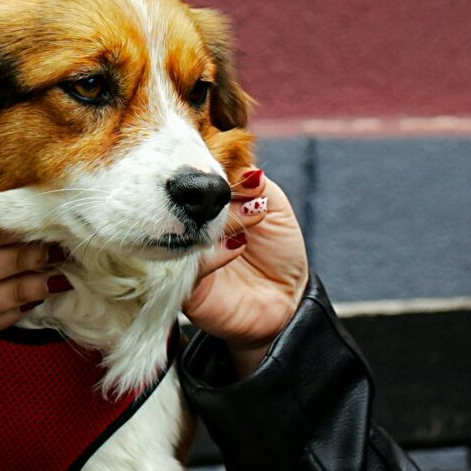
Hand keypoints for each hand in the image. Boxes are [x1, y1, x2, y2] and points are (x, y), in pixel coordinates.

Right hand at [182, 170, 309, 373]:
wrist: (287, 301)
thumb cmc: (279, 252)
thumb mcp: (275, 208)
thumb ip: (257, 186)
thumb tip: (243, 169)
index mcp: (206, 206)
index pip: (195, 180)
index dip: (212, 171)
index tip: (237, 171)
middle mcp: (190, 228)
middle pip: (185, 203)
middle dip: (217, 195)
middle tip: (248, 198)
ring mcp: (184, 257)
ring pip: (183, 232)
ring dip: (218, 222)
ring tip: (252, 217)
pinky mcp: (186, 287)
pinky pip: (188, 267)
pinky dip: (214, 254)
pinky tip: (238, 247)